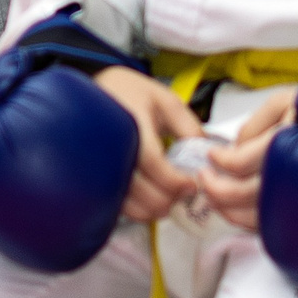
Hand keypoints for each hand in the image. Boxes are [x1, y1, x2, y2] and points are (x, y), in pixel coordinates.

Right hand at [93, 66, 203, 222]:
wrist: (97, 89)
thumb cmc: (132, 94)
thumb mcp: (166, 102)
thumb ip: (190, 128)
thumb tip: (206, 160)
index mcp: (129, 121)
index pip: (151, 161)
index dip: (175, 180)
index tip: (192, 185)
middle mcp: (107, 143)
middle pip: (136, 186)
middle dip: (167, 198)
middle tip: (183, 194)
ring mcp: (95, 160)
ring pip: (123, 201)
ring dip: (151, 208)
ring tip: (167, 199)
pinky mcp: (91, 174)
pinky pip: (113, 202)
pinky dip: (135, 208)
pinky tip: (148, 199)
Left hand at [200, 89, 294, 230]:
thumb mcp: (289, 100)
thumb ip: (256, 124)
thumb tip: (235, 149)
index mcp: (294, 141)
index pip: (243, 162)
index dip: (222, 162)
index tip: (212, 157)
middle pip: (248, 193)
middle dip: (218, 190)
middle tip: (206, 180)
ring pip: (263, 217)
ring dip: (232, 210)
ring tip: (217, 197)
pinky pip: (284, 226)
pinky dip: (257, 223)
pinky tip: (244, 212)